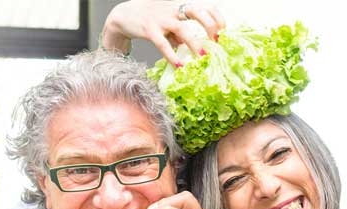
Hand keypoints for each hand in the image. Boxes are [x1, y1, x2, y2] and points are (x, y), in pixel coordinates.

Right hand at [101, 0, 224, 65]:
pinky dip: (172, 55)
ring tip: (202, 56)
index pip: (205, 6)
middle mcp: (172, 9)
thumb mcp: (167, 22)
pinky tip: (179, 64)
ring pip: (182, 29)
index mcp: (180, 5)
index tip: (223, 31)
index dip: (217, 17)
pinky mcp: (149, 29)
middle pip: (197, 11)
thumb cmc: (149, 18)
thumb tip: (190, 47)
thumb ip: (178, 34)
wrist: (123, 15)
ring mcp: (161, 19)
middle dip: (210, 25)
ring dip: (194, 43)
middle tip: (217, 41)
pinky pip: (162, 44)